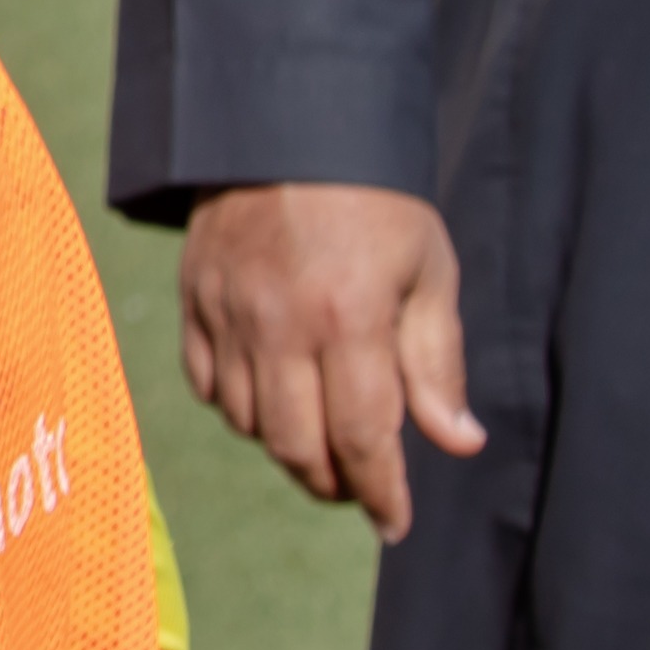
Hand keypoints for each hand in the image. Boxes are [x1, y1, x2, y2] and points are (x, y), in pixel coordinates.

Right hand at [173, 182, 483, 540]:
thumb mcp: (428, 272)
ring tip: (319, 437)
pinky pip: (206, 384)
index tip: (396, 523)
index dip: (381, 492)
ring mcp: (227, 312)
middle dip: (333, 482)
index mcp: (349, 318)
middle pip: (297, 445)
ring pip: (247, 422)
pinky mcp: (193, 298)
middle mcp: (279, 324)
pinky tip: (269, 397)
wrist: (287, 125)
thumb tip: (456, 443)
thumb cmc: (374, 200)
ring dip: (286, 446)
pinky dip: (237, 407)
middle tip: (360, 486)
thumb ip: (438, 363)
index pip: (362, 437)